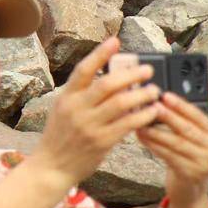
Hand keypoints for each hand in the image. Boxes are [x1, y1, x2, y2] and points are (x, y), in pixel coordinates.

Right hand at [27, 37, 161, 189]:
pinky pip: (128, 124)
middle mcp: (77, 108)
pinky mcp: (102, 141)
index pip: (84, 70)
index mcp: (66, 97)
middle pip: (107, 84)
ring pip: (121, 103)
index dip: (100, 54)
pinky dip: (143, 116)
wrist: (53, 165)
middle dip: (131, 74)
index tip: (115, 41)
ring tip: (154, 90)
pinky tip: (153, 111)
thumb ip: (82, 96)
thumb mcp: (63, 110)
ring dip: (142, 94)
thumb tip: (109, 79)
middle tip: (147, 70)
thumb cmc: (60, 136)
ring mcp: (89, 125)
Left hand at [137, 92, 207, 207]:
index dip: (180, 105)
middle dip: (167, 116)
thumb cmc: (185, 155)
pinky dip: (153, 145)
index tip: (165, 95)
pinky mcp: (190, 173)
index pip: (197, 115)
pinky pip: (168, 155)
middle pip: (186, 128)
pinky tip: (141, 137)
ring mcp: (203, 162)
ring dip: (155, 131)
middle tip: (150, 106)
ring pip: (175, 142)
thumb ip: (179, 121)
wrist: (190, 188)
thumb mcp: (190, 137)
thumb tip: (156, 100)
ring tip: (140, 123)